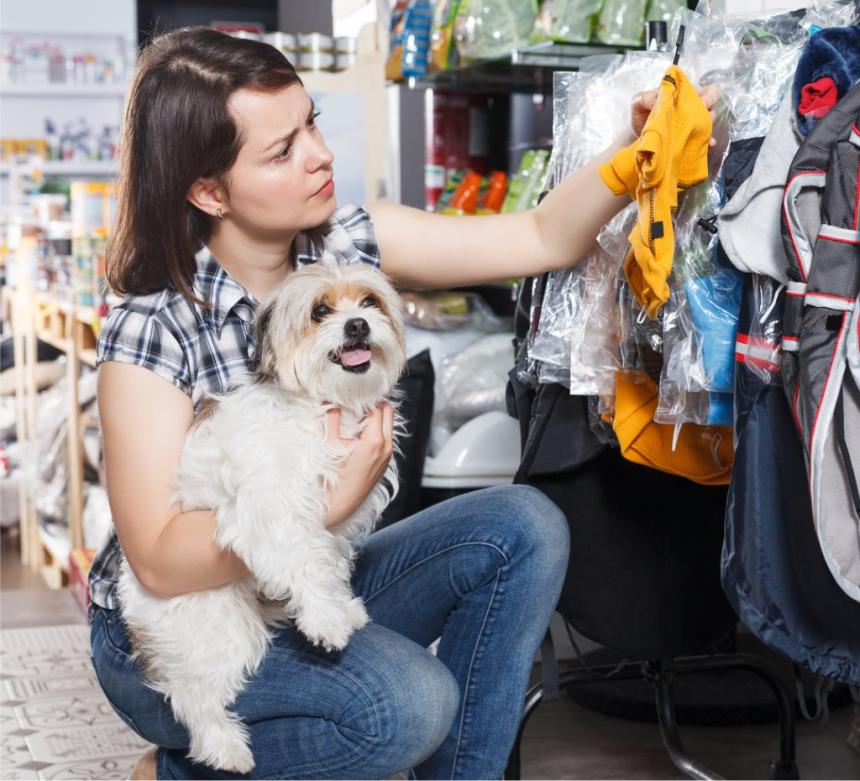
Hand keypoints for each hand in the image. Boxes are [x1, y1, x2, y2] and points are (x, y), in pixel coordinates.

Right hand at [323, 403, 393, 527]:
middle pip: (388, 412)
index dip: (366, 398)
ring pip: (389, 425)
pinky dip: (377, 429)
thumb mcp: (330, 445)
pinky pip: (386, 438)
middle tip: (358, 400)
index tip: (354, 393)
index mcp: (375, 440)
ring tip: (358, 414)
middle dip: (375, 403)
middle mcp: (386, 447)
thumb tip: (331, 403)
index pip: (377, 407)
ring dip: (377, 416)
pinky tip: (360, 431)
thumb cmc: (334, 478)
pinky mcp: (385, 463)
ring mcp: (387, 455)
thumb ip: (332, 420)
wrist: (340, 505)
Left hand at [630, 83, 720, 146]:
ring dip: (706, 126)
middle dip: (709, 110)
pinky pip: (703, 139)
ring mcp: (691, 124)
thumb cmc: (640, 115)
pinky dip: (707, 141)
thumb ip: (645, 98)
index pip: (703, 90)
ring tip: (699, 132)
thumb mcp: (638, 102)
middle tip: (700, 118)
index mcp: (682, 95)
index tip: (702, 103)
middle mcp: (690, 108)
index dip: (707, 95)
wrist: (637, 138)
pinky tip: (708, 144)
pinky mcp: (690, 138)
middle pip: (711, 104)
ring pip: (708, 121)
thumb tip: (656, 100)